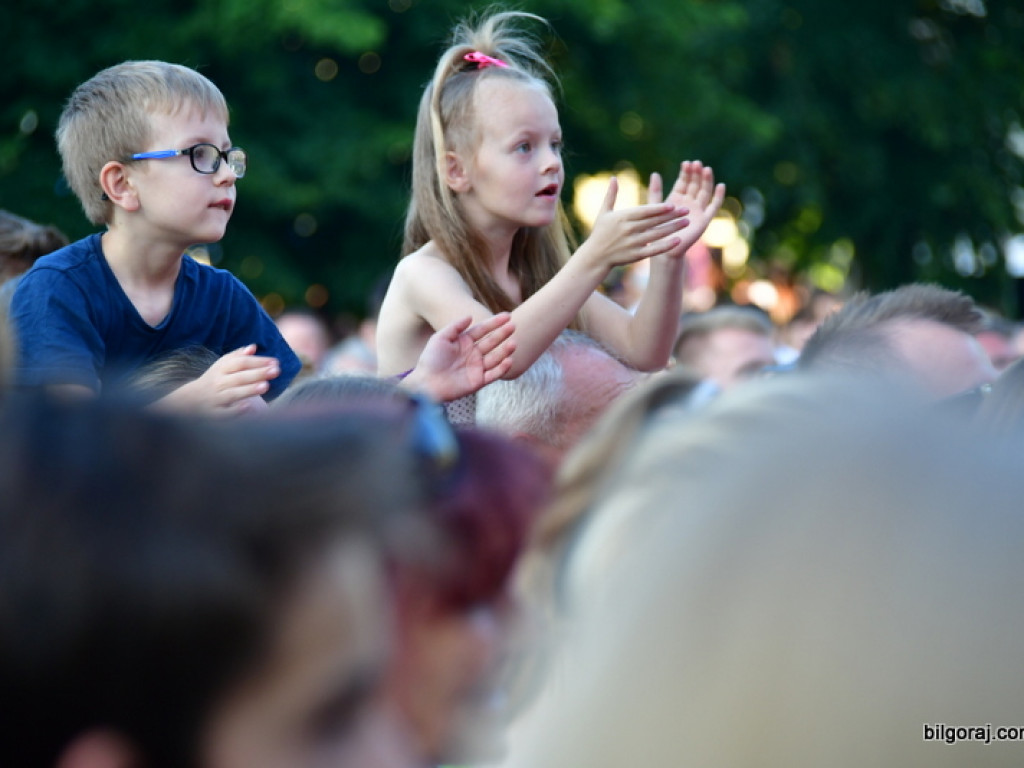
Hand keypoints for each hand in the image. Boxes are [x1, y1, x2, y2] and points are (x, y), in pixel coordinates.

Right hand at [159, 345, 278, 415]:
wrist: (188, 402)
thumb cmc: (213, 381)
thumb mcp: (221, 366)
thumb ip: (237, 356)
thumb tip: (253, 347)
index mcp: (221, 370)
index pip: (240, 363)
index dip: (257, 361)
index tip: (275, 362)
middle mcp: (218, 383)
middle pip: (239, 377)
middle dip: (258, 373)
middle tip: (275, 371)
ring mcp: (216, 399)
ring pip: (233, 393)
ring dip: (248, 389)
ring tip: (266, 386)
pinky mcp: (214, 414)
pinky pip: (225, 413)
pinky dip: (235, 411)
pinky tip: (249, 407)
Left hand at [404, 313, 515, 401]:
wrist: (426, 383)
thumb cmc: (430, 360)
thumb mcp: (440, 338)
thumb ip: (455, 327)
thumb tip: (470, 316)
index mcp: (464, 342)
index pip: (483, 329)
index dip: (494, 323)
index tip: (507, 316)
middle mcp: (473, 353)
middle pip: (492, 341)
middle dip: (503, 333)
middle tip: (514, 326)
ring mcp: (477, 367)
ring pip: (495, 357)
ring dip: (505, 350)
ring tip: (513, 343)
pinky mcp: (479, 381)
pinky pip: (493, 374)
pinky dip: (502, 368)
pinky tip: (509, 360)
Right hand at [582, 177, 691, 269]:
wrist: (595, 257)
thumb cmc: (600, 233)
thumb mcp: (603, 212)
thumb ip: (611, 195)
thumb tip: (613, 178)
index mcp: (622, 217)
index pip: (645, 211)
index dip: (659, 208)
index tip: (673, 205)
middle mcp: (628, 230)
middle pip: (654, 221)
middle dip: (672, 216)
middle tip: (687, 210)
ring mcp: (633, 243)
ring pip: (657, 234)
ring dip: (673, 228)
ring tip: (687, 222)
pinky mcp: (635, 255)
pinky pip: (654, 250)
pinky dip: (666, 245)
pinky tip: (678, 240)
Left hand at [658, 160, 725, 257]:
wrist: (664, 250)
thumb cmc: (656, 231)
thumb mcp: (654, 208)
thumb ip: (655, 191)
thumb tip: (655, 173)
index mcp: (677, 198)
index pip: (683, 182)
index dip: (685, 173)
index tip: (686, 163)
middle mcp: (689, 203)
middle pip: (695, 184)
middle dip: (696, 174)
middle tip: (697, 163)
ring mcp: (698, 210)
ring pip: (704, 192)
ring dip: (706, 181)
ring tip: (706, 169)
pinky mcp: (704, 220)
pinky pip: (713, 207)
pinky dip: (718, 197)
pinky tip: (721, 186)